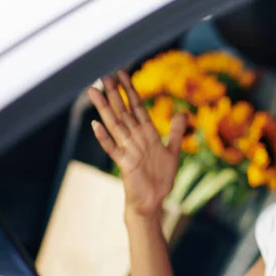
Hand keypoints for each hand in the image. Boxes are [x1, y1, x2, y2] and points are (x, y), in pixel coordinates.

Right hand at [87, 71, 186, 215]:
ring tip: (93, 91)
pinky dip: (104, 138)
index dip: (129, 90)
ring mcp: (128, 150)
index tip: (122, 73)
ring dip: (105, 109)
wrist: (153, 202)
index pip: (136, 107)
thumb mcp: (172, 152)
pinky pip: (113, 149)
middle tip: (103, 74)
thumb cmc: (160, 179)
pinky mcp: (125, 165)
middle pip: (123, 112)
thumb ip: (175, 132)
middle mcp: (135, 139)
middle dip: (114, 93)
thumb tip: (182, 113)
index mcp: (147, 134)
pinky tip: (95, 126)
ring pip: (115, 125)